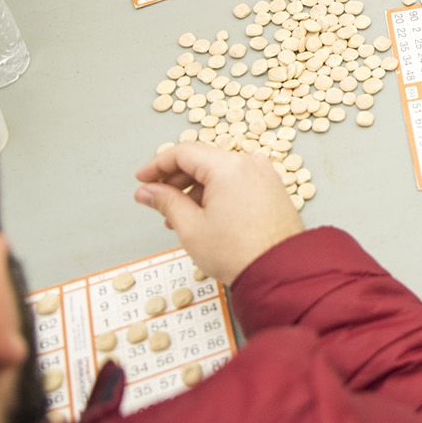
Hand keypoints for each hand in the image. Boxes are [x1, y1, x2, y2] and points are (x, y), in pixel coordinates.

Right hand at [133, 143, 303, 285]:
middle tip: (156, 199)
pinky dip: (216, 192)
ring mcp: (264, 174)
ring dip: (195, 188)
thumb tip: (147, 191)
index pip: (184, 152)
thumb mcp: (191, 227)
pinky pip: (237, 181)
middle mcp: (249, 163)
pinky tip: (203, 215)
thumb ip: (166, 202)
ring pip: (219, 171)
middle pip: (202, 159)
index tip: (142, 178)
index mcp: (228, 166)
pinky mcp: (272, 188)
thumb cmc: (238, 252)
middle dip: (175, 179)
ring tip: (178, 216)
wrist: (279, 271)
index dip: (157, 164)